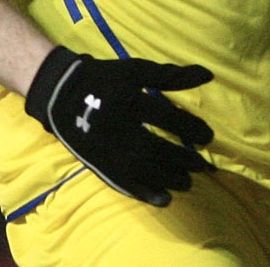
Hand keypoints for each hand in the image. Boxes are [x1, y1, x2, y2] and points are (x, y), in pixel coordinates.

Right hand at [23, 46, 214, 206]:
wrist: (61, 94)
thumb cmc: (103, 79)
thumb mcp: (135, 70)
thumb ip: (170, 75)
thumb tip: (207, 75)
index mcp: (130, 103)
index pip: (169, 119)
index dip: (192, 129)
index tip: (207, 137)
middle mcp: (121, 132)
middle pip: (161, 150)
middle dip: (185, 160)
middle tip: (202, 164)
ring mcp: (111, 153)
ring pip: (147, 172)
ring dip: (172, 179)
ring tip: (187, 181)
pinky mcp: (102, 166)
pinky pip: (128, 186)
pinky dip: (148, 194)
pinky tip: (165, 199)